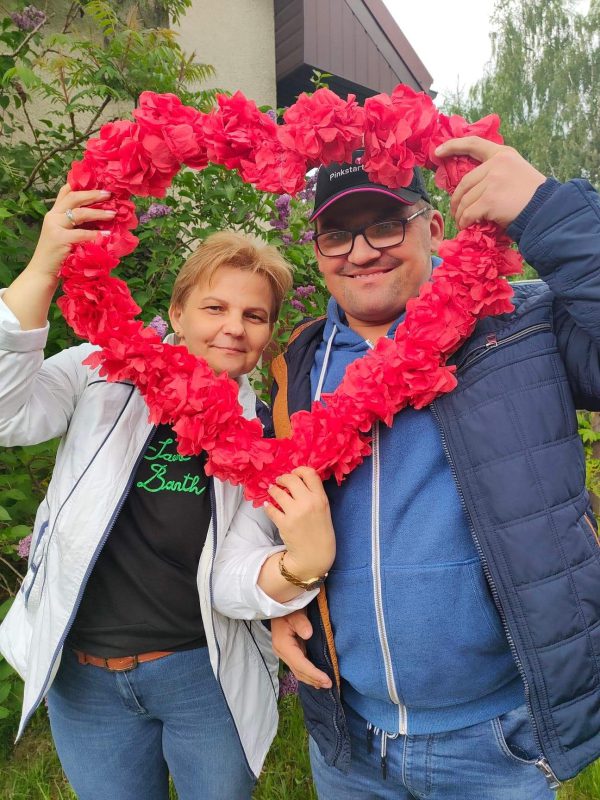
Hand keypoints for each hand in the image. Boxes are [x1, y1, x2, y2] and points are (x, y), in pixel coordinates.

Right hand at [28, 184, 115, 280]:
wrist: (42, 272)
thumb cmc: (57, 256)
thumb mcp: (64, 235)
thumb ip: (75, 224)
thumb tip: (99, 216)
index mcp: (54, 213)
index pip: (65, 192)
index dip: (80, 185)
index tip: (97, 181)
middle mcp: (53, 216)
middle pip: (74, 197)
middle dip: (93, 194)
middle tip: (109, 194)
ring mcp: (55, 227)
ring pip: (79, 213)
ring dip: (99, 212)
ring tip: (113, 214)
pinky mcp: (60, 239)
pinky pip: (82, 233)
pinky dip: (96, 234)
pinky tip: (107, 234)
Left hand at [264, 466, 335, 580]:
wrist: (315, 554)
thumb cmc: (320, 530)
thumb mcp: (324, 509)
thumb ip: (314, 494)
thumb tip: (296, 478)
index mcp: (321, 498)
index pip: (310, 473)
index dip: (299, 470)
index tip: (294, 473)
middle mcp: (309, 503)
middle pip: (291, 479)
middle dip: (282, 478)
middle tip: (279, 481)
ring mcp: (295, 513)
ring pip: (278, 492)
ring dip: (273, 490)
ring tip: (272, 491)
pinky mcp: (284, 524)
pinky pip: (270, 509)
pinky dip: (268, 507)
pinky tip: (269, 506)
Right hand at [272, 610, 331, 689]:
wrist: (281, 604)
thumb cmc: (290, 608)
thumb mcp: (296, 613)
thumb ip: (301, 623)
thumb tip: (308, 634)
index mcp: (283, 645)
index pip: (300, 664)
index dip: (313, 673)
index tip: (326, 680)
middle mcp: (282, 652)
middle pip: (299, 671)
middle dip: (314, 679)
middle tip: (330, 684)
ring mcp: (285, 653)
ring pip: (298, 671)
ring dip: (311, 679)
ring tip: (325, 684)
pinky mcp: (289, 652)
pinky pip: (299, 666)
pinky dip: (308, 673)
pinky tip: (316, 678)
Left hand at [435, 137, 545, 229]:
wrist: (546, 209)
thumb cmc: (532, 196)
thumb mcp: (516, 172)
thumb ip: (496, 172)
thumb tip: (471, 187)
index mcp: (503, 154)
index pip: (474, 144)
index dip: (453, 146)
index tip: (438, 151)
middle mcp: (497, 164)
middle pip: (464, 182)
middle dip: (456, 200)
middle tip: (455, 211)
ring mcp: (492, 181)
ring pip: (465, 200)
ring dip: (461, 214)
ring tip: (462, 222)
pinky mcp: (490, 199)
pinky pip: (469, 212)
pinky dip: (465, 221)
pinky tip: (466, 226)